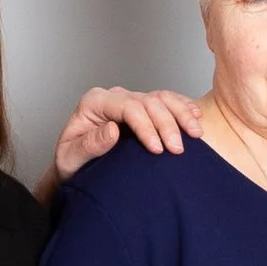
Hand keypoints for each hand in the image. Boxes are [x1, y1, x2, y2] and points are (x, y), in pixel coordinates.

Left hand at [52, 86, 203, 177]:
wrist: (74, 168)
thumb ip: (89, 145)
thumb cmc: (71, 164)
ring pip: (161, 98)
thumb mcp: (70, 159)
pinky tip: (196, 118)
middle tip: (177, 150)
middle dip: (166, 124)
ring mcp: (129, 101)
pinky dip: (183, 108)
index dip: (146, 126)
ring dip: (181, 114)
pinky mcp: (142, 108)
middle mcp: (113, 98)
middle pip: (148, 101)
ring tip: (195, 134)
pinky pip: (166, 101)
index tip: (157, 149)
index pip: (127, 106)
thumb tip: (112, 130)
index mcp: (94, 102)